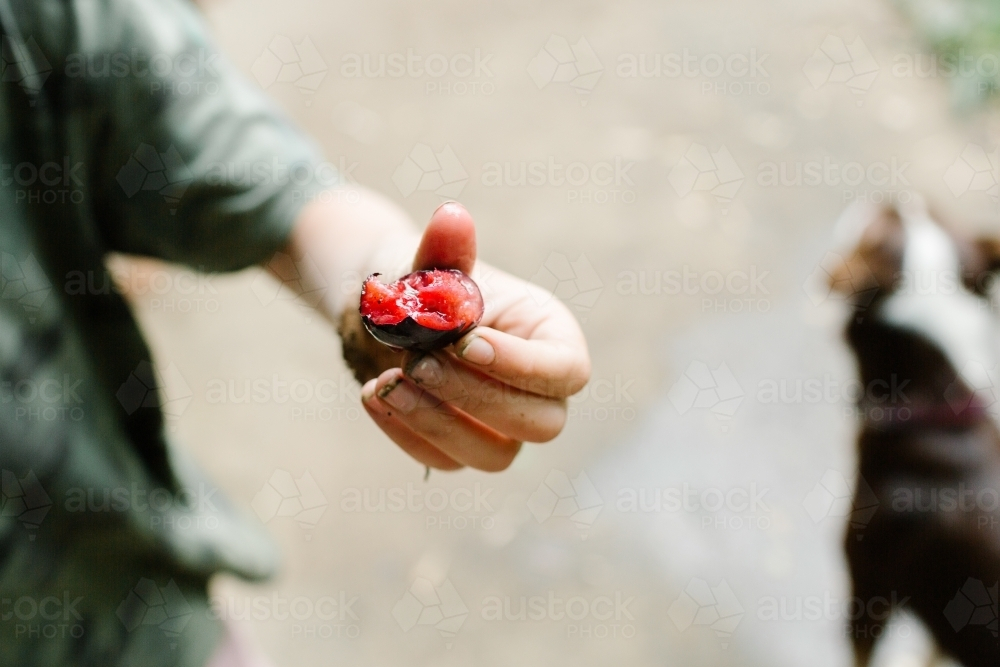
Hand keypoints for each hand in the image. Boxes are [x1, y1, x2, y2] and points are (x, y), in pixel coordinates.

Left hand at [360, 202, 590, 471]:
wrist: (385, 312)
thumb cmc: (421, 283)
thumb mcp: (429, 262)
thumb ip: (444, 250)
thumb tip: (451, 217)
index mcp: (550, 336)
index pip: (566, 371)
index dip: (522, 366)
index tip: (466, 342)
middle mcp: (536, 389)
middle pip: (541, 423)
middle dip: (476, 396)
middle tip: (419, 362)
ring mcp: (502, 425)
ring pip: (496, 456)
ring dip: (439, 424)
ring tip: (387, 382)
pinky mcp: (462, 447)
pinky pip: (446, 462)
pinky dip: (406, 434)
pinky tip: (372, 394)